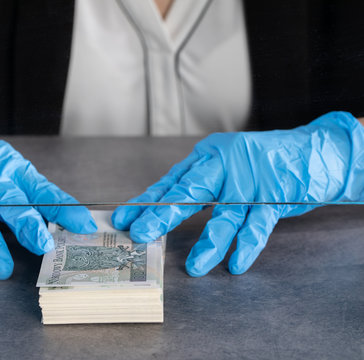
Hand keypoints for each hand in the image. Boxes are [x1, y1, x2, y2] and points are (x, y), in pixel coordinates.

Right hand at [0, 108, 96, 278]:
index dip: (65, 210)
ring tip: (1, 269)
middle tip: (42, 245)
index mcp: (12, 169)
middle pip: (10, 200)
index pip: (43, 190)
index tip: (85, 227)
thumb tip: (56, 228)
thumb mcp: (3, 172)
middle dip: (27, 223)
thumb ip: (26, 197)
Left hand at [112, 112, 363, 276]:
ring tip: (194, 267)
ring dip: (209, 243)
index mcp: (207, 158)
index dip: (147, 201)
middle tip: (141, 234)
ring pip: (225, 215)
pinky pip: (258, 226)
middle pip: (189, 192)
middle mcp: (224, 166)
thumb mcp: (222, 165)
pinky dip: (246, 246)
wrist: (311, 152)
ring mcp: (250, 182)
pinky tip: (236, 264)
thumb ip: (194, 181)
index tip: (124, 217)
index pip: (171, 182)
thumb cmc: (259, 163)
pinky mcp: (274, 197)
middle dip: (163, 215)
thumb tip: (158, 205)